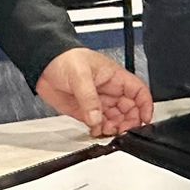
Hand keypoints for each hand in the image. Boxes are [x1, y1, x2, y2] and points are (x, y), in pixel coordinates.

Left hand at [36, 48, 154, 137]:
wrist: (44, 64)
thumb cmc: (64, 59)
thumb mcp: (80, 75)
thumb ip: (89, 99)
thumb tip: (96, 118)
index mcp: (115, 77)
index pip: (138, 92)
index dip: (145, 106)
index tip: (144, 120)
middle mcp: (109, 91)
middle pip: (130, 109)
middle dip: (129, 121)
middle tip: (122, 130)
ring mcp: (98, 102)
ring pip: (115, 119)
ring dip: (114, 128)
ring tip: (107, 130)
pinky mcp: (86, 111)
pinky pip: (99, 124)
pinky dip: (100, 130)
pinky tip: (95, 130)